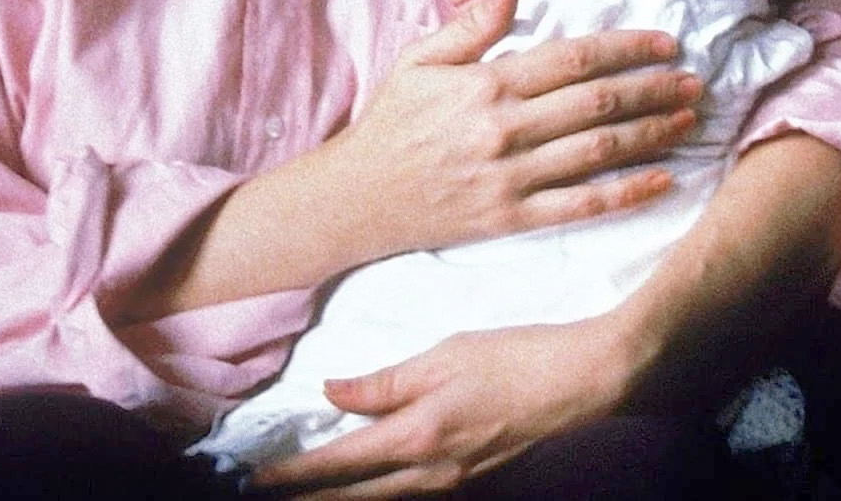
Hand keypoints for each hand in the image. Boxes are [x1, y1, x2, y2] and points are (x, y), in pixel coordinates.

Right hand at [124, 0, 705, 317]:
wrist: (352, 200)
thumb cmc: (390, 123)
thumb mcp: (419, 60)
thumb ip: (473, 23)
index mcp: (487, 84)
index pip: (574, 59)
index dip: (627, 47)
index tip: (667, 42)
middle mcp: (504, 129)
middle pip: (597, 103)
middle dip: (654, 89)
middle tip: (698, 80)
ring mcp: (510, 178)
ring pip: (598, 153)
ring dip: (652, 134)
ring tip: (689, 119)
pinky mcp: (510, 219)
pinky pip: (580, 207)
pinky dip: (626, 194)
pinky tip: (662, 181)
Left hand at [247, 318, 632, 497]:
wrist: (583, 380)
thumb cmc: (516, 357)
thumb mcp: (445, 354)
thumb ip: (386, 380)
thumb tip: (333, 391)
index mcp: (416, 434)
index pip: (340, 462)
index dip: (294, 473)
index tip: (256, 478)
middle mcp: (431, 468)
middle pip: (356, 494)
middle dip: (311, 496)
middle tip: (271, 493)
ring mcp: (456, 476)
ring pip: (385, 496)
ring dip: (345, 495)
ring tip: (314, 491)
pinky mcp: (476, 471)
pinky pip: (415, 490)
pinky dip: (384, 489)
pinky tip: (378, 479)